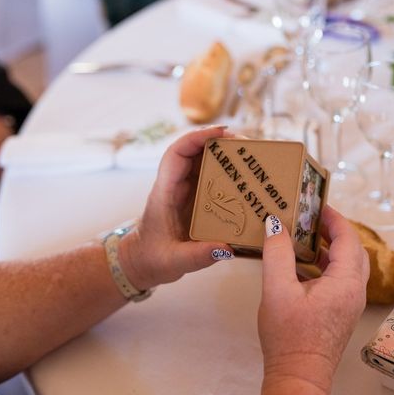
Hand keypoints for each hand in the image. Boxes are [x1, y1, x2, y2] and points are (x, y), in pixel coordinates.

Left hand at [118, 126, 234, 287]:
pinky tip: (245, 175)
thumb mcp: (174, 261)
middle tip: (247, 145)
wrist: (141, 261)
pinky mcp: (195, 196)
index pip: (176, 153)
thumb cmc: (152, 258)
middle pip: (194, 150)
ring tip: (251, 156)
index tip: (222, 132)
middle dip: (219, 141)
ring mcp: (185, 189)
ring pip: (203, 160)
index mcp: (165, 192)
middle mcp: (175, 184)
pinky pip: (210, 175)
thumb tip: (226, 248)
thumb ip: (198, 256)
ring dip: (225, 154)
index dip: (197, 137)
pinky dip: (227, 170)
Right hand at [258, 206, 368, 390]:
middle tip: (314, 218)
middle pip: (353, 250)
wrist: (299, 377)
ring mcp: (350, 304)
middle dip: (336, 231)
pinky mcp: (341, 314)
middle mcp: (354, 292)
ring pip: (348, 266)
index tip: (318, 204)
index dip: (334, 218)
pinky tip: (304, 266)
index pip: (348, 238)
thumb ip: (277, 253)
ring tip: (307, 237)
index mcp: (346, 282)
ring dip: (331, 248)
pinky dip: (327, 265)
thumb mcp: (277, 289)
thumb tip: (276, 225)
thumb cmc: (289, 337)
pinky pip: (341, 280)